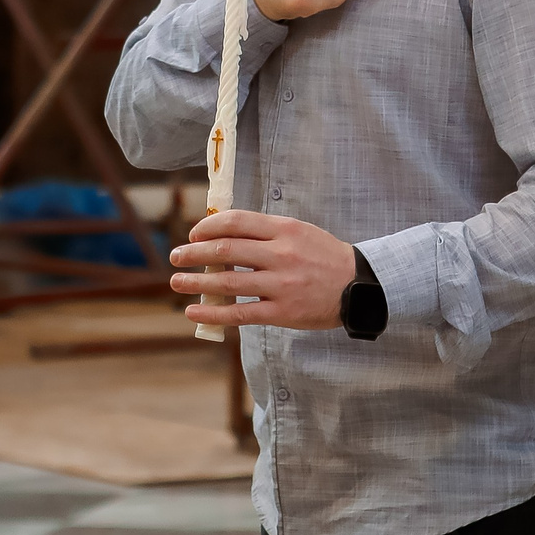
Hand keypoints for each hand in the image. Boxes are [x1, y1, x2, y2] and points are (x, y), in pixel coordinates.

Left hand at [170, 210, 355, 330]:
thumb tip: (222, 234)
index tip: (193, 234)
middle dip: (194, 253)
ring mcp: (281, 285)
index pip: (237, 222)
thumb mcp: (299, 232)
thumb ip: (266, 232)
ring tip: (177, 282)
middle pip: (227, 249)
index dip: (209, 227)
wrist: (359, 287)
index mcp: (285, 230)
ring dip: (196, 282)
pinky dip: (213, 311)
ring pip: (228, 281)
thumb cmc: (324, 257)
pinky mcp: (282, 312)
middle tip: (175, 256)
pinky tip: (194, 311)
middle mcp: (281, 254)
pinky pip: (240, 312)